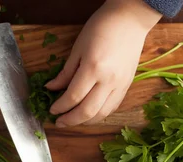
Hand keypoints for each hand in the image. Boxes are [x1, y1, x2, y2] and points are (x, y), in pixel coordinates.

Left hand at [46, 0, 160, 126]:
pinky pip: (112, 107)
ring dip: (85, 121)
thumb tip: (52, 88)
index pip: (73, 97)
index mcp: (93, 68)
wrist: (130, 19)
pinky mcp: (127, 86)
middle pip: (87, 111)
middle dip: (70, 120)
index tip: (52, 110)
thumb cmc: (102, 27)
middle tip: (59, 121)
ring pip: (101, 114)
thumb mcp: (78, 47)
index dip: (60, 107)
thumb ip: (66, 72)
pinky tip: (89, 114)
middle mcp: (108, 81)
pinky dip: (99, 114)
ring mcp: (120, 85)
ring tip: (73, 120)